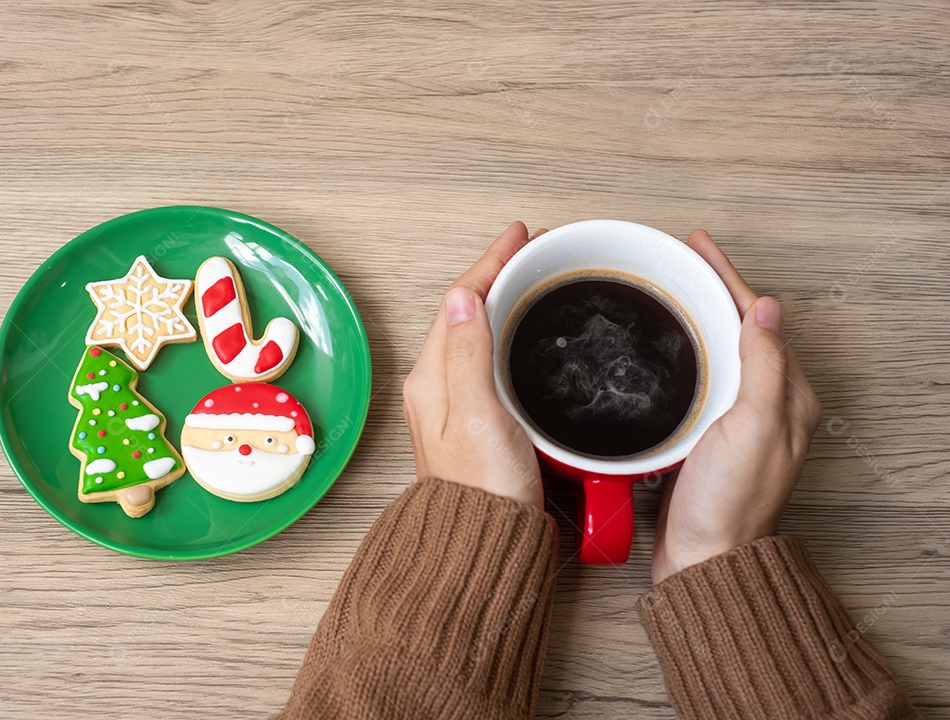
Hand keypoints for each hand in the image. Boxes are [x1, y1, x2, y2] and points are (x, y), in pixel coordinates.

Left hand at [403, 222, 545, 508]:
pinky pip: (489, 357)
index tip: (520, 235)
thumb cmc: (482, 491)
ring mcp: (456, 404)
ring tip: (531, 275)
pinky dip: (509, 332)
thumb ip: (469, 355)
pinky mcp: (479, 421)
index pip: (460, 301)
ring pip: (478, 332)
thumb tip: (466, 297)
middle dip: (498, 273)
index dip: (490, 262)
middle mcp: (438, 387)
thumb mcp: (476, 414)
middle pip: (466, 311)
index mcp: (431, 378)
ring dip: (502, 299)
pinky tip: (526, 334)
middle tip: (532, 248)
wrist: (487, 543)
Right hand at [651, 230, 822, 582]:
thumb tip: (767, 309)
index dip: (727, 277)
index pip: (758, 317)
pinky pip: (699, 376)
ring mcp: (737, 419)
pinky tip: (663, 346)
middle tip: (678, 259)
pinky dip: (682, 350)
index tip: (698, 246)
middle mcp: (767, 404)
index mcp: (787, 396)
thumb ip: (764, 367)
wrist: (703, 556)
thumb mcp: (753, 427)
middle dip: (709, 288)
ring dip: (693, 316)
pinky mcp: (709, 434)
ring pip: (717, 349)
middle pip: (739, 327)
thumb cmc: (728, 503)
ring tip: (668, 288)